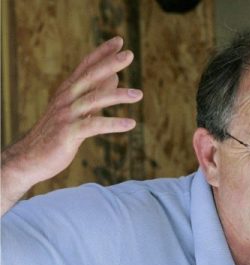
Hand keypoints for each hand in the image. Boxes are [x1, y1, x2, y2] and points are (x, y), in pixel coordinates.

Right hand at [1, 36, 142, 214]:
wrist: (31, 158)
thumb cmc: (57, 133)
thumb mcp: (78, 110)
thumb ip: (95, 93)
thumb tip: (115, 77)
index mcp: (67, 92)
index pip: (85, 67)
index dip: (101, 53)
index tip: (118, 41)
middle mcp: (65, 99)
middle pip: (89, 76)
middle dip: (109, 63)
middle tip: (129, 54)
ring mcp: (66, 115)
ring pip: (93, 100)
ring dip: (117, 95)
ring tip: (139, 94)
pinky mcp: (68, 134)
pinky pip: (93, 126)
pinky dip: (113, 124)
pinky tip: (131, 124)